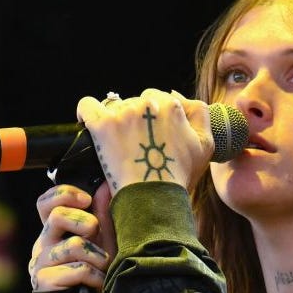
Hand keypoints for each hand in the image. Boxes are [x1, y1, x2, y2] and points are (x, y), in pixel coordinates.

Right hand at [29, 182, 115, 292]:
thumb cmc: (95, 275)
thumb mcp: (102, 242)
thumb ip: (101, 214)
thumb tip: (105, 185)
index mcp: (53, 231)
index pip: (46, 202)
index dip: (64, 194)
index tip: (87, 200)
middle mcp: (42, 244)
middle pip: (56, 216)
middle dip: (86, 222)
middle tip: (97, 237)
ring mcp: (40, 263)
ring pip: (74, 245)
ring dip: (99, 257)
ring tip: (104, 269)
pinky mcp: (44, 282)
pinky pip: (78, 269)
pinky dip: (96, 277)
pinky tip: (99, 285)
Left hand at [76, 89, 213, 194]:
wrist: (155, 197)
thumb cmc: (180, 175)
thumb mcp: (205, 145)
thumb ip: (200, 113)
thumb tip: (176, 95)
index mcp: (172, 106)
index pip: (158, 99)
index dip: (155, 117)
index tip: (150, 135)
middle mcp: (147, 104)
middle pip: (135, 102)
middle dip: (135, 119)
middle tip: (136, 144)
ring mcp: (123, 113)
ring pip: (114, 106)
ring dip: (116, 120)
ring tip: (118, 144)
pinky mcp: (102, 125)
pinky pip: (87, 107)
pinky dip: (87, 112)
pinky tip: (90, 124)